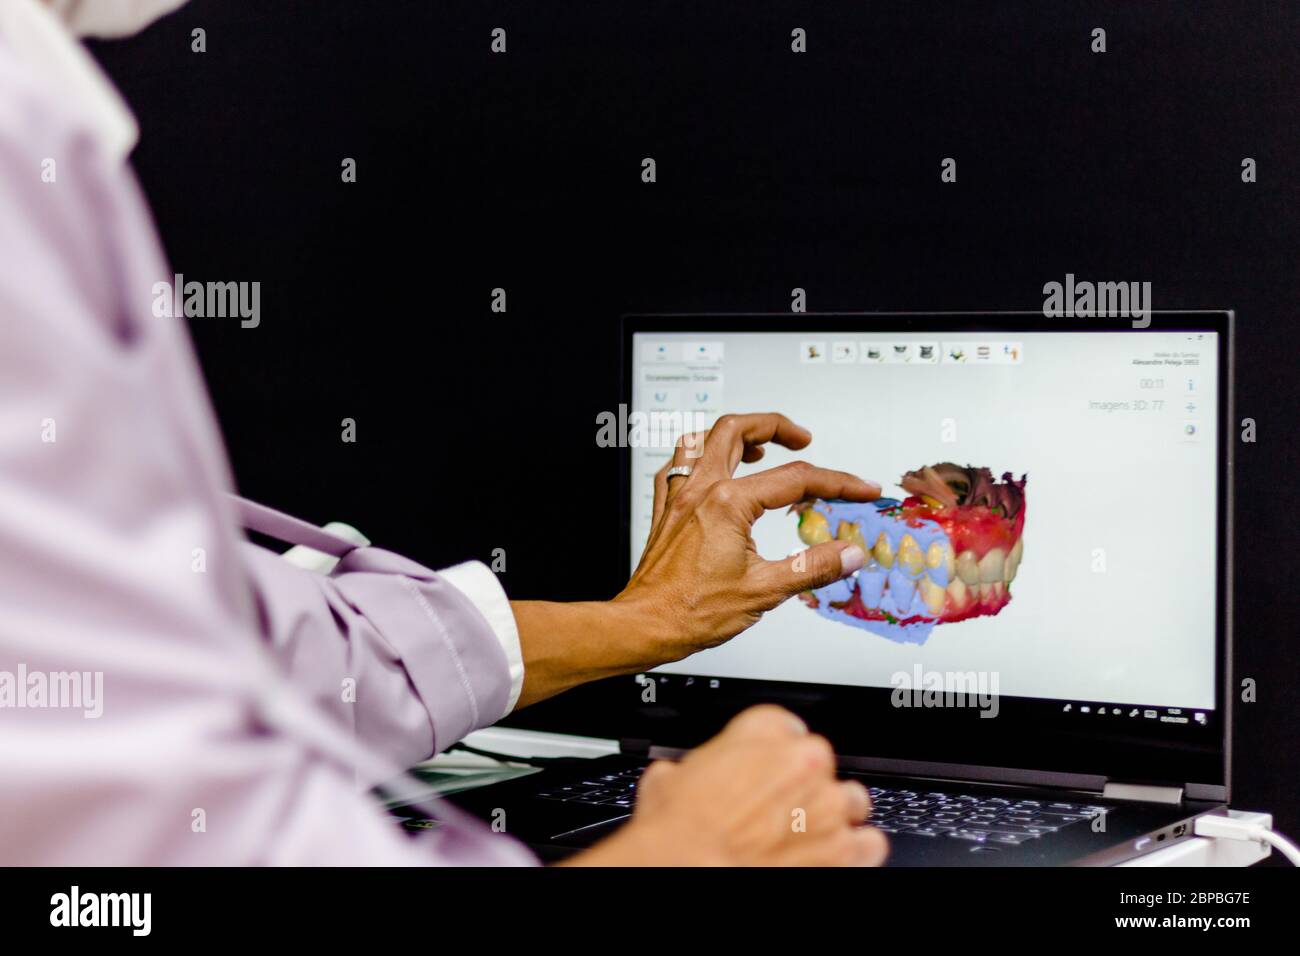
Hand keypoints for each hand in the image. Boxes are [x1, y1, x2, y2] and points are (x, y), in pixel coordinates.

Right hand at [565, 705, 888, 865]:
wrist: (687, 864)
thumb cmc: (678, 827)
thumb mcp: (667, 777)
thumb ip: (691, 768)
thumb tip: (679, 778)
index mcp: (763, 731)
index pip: (783, 725)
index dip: (771, 751)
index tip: (763, 768)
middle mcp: (804, 761)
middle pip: (821, 761)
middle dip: (803, 784)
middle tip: (777, 807)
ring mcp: (829, 807)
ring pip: (852, 799)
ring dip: (834, 815)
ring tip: (809, 833)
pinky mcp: (845, 852)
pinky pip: (870, 843)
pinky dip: (858, 851)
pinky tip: (837, 856)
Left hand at [615, 412, 878, 662]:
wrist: (646, 625)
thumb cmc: (692, 610)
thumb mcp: (764, 591)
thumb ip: (813, 567)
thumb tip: (849, 554)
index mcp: (727, 504)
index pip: (795, 479)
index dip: (836, 481)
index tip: (859, 488)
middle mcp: (700, 491)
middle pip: (737, 431)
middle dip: (774, 426)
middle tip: (801, 438)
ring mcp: (678, 498)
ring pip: (702, 440)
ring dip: (733, 435)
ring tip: (759, 446)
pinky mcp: (665, 512)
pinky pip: (677, 467)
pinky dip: (699, 458)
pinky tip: (710, 469)